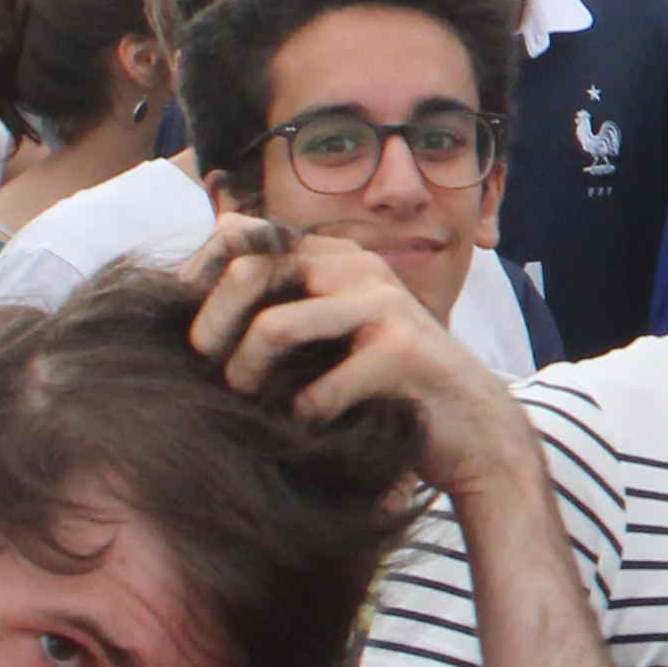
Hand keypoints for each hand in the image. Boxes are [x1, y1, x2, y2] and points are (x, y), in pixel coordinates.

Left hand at [178, 222, 535, 506]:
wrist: (472, 427)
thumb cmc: (385, 385)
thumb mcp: (330, 332)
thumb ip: (283, 300)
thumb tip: (201, 267)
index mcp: (335, 254)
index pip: (242, 235)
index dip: (201, 276)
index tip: (195, 330)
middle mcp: (359, 266)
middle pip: (250, 270)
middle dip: (211, 328)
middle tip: (208, 371)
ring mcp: (385, 304)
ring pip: (274, 327)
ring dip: (248, 375)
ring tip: (250, 405)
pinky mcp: (402, 351)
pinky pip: (315, 391)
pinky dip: (302, 420)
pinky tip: (312, 431)